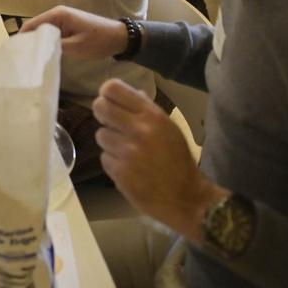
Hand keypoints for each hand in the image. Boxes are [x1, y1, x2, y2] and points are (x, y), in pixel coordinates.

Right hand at [20, 6, 127, 58]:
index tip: (13, 54)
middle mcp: (57, 14)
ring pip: (42, 32)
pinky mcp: (66, 26)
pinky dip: (46, 43)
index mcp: (58, 15)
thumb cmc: (99, 41)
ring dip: (37, 43)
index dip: (21, 38)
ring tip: (28, 59)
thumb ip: (56, 47)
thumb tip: (37, 51)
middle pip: (35, 28)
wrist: (119, 37)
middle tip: (20, 60)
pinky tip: (42, 55)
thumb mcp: (77, 47)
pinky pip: (50, 34)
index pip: (32, 25)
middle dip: (28, 42)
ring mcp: (62, 19)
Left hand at [92, 79, 224, 241]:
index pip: (112, 89)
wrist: (187, 198)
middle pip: (100, 107)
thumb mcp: (169, 128)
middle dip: (103, 114)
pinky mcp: (120, 172)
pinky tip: (128, 168)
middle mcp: (139, 130)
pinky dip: (113, 162)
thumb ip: (147, 109)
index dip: (106, 94)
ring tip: (127, 152)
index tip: (109, 100)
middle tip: (112, 123)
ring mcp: (128, 152)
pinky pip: (104, 157)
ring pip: (101, 135)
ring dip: (110, 142)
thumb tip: (128, 92)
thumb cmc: (178, 160)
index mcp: (153, 116)